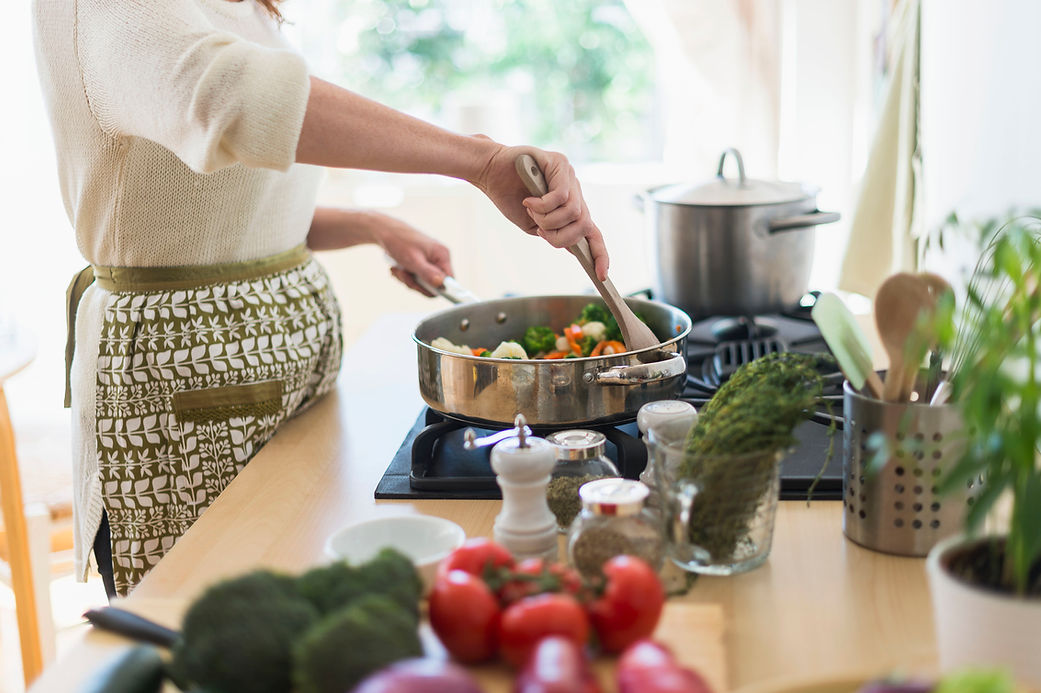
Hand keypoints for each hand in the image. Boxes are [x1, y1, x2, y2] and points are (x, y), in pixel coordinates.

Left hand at [376, 214, 453, 296]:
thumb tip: (441, 283)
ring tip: (398, 269)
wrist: (385, 231)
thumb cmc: (399, 241)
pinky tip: (398, 268)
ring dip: (408, 280)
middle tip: (404, 275)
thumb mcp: (413, 260)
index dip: (438, 288)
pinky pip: (417, 279)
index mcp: (442, 255)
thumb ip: (428, 273)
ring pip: (424, 284)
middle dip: (417, 284)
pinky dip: (406, 276)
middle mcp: (439, 259)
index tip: (423, 288)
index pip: (450, 280)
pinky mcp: (422, 264)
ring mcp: (430, 262)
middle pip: (435, 285)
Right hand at [472, 141, 609, 280]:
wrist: (490, 172)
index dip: (600, 254)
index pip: (593, 232)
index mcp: (571, 207)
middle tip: (540, 230)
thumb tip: (573, 248)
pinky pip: (561, 196)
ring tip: (531, 211)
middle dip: (561, 236)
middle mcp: (575, 191)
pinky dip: (543, 205)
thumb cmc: (510, 197)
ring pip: (574, 212)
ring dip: (548, 220)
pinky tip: (529, 201)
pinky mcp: (560, 163)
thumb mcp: (534, 225)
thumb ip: (554, 234)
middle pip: (585, 225)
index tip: (601, 275)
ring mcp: (569, 177)